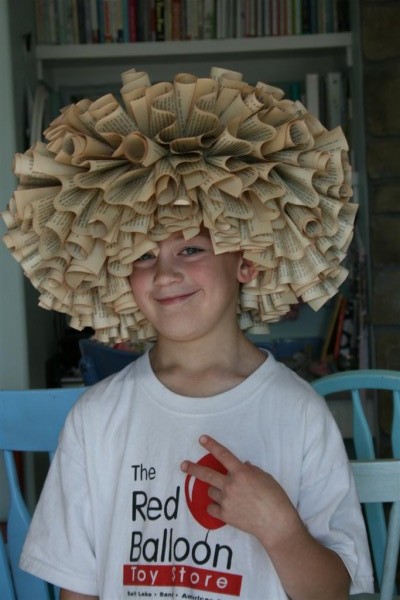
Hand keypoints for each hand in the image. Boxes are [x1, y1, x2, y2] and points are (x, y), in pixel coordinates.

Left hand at [180, 435, 297, 545]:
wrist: (276, 523)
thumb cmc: (275, 497)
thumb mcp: (265, 477)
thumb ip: (251, 470)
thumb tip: (242, 466)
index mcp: (241, 473)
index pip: (223, 455)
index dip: (211, 445)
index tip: (201, 439)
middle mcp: (230, 485)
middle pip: (206, 474)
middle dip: (193, 469)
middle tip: (183, 465)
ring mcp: (226, 501)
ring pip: (211, 492)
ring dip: (216, 491)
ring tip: (228, 495)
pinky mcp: (225, 515)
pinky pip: (212, 508)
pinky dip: (216, 507)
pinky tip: (223, 507)